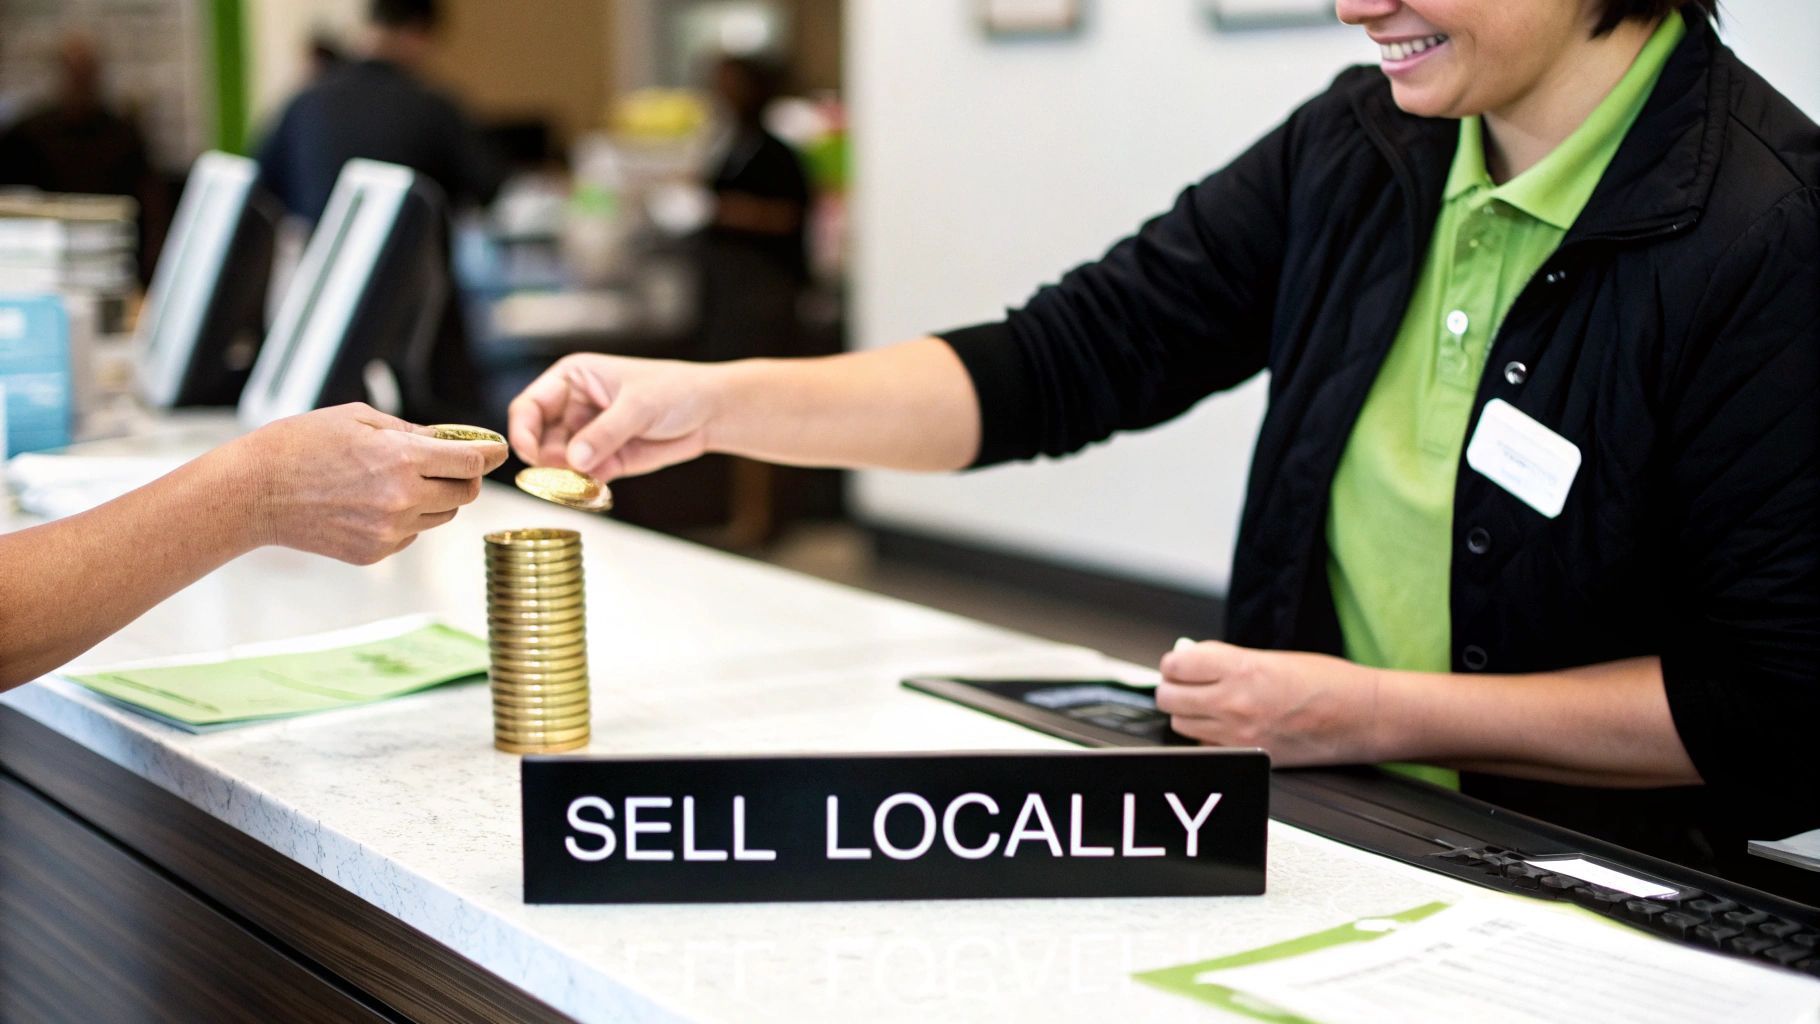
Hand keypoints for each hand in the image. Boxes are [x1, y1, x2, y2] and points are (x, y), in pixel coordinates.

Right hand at [228, 403, 506, 564]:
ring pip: (442, 517)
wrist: (253, 492)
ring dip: (436, 499)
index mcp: (403, 460)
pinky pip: (412, 535)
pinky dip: (408, 519)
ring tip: (401, 480)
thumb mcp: (360, 420)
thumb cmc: (301, 445)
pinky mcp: (375, 553)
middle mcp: (403, 500)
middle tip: (451, 463)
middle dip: (465, 476)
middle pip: (466, 494)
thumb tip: (451, 440)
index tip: (497, 450)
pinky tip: (374, 502)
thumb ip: (413, 432)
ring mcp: (389, 532)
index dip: (490, 453)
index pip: (472, 462)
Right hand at [507, 354, 718, 479]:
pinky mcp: (604, 461)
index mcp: (572, 379)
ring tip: (581, 484)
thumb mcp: (639, 406)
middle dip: (546, 461)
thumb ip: (606, 432)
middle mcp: (573, 407)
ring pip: (558, 464)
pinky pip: (582, 479)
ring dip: (563, 479)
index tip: (530, 454)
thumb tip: (574, 460)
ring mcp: (587, 436)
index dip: (523, 430)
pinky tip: (593, 493)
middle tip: (560, 475)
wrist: (709, 413)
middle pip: (539, 440)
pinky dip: (582, 489)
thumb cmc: (675, 390)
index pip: (530, 406)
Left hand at [1156, 641, 1384, 765]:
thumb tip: (1193, 660)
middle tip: (1184, 682)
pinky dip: (1206, 737)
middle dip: (1173, 687)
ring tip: (1204, 703)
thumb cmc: (1328, 682)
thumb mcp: (1272, 657)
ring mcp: (1239, 734)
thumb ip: (1228, 660)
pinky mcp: (1249, 757)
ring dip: (1186, 712)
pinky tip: (1222, 726)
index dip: (1174, 662)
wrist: (1362, 716)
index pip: (1177, 665)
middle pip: (1169, 698)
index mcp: (1241, 669)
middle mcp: (1234, 703)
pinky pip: (1206, 747)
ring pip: (1180, 725)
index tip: (1179, 662)